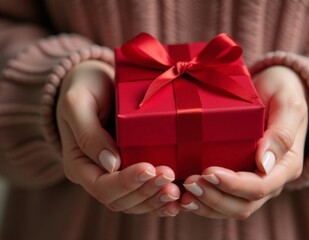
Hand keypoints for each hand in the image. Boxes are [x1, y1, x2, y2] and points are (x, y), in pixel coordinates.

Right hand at [56, 60, 179, 215]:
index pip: (102, 187)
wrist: (98, 82)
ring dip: (156, 199)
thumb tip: (111, 165)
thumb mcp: (78, 103)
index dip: (126, 183)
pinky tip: (178, 198)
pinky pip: (147, 194)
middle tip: (168, 175)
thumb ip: (88, 133)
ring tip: (176, 190)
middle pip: (122, 200)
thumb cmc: (85, 88)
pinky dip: (161, 199)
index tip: (148, 168)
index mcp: (79, 164)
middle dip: (146, 192)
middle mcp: (98, 176)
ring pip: (136, 202)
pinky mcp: (134, 170)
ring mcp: (117, 175)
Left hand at [180, 66, 308, 218]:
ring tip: (184, 192)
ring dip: (206, 204)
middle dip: (215, 197)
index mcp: (286, 164)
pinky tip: (184, 196)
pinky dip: (203, 202)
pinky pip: (222, 200)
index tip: (209, 172)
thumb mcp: (287, 104)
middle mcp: (271, 179)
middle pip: (244, 205)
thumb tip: (264, 164)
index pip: (260, 187)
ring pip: (231, 208)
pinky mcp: (238, 178)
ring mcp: (254, 181)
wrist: (275, 88)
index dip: (234, 185)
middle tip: (190, 183)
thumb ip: (281, 133)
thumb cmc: (282, 91)